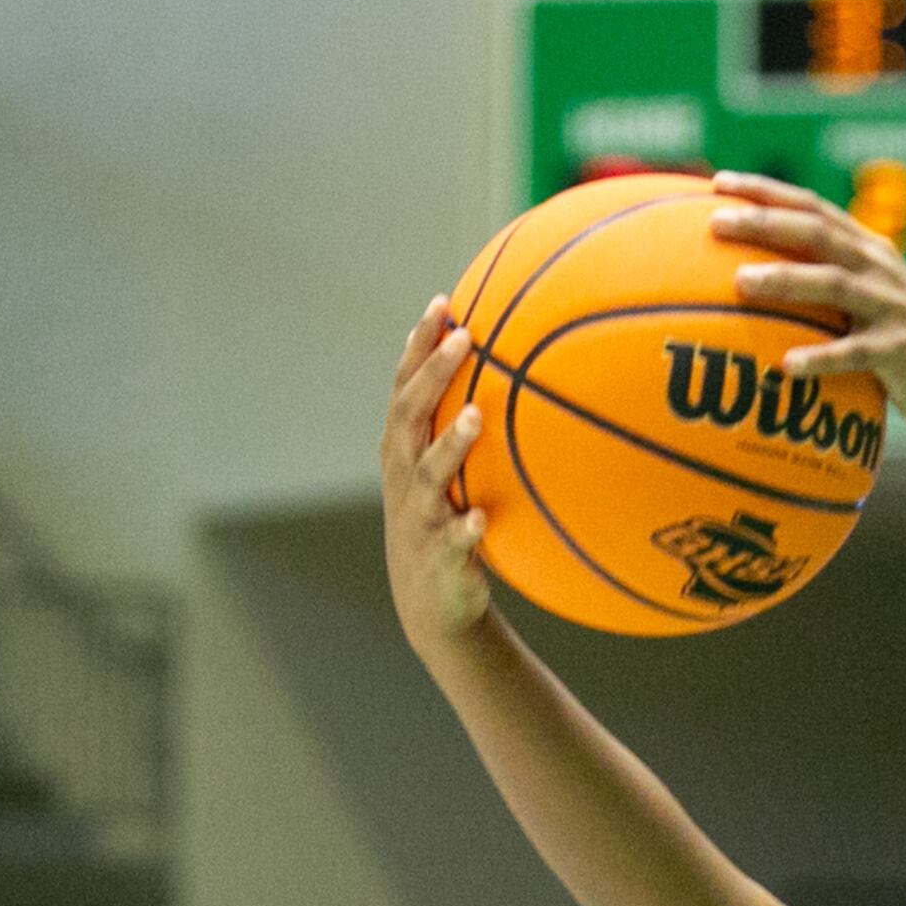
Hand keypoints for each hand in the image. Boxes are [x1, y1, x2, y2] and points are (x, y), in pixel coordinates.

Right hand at [380, 301, 493, 647]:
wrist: (430, 601)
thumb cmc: (443, 520)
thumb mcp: (441, 470)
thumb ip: (456, 422)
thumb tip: (503, 364)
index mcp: (401, 449)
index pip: (404, 386)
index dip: (419, 345)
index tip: (442, 304)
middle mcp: (403, 475)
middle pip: (410, 415)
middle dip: (433, 375)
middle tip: (463, 339)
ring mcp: (419, 515)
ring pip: (430, 474)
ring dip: (451, 445)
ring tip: (476, 417)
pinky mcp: (440, 554)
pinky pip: (453, 539)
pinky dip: (465, 527)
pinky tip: (481, 516)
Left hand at [710, 171, 905, 448]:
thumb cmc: (896, 349)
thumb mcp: (864, 305)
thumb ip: (821, 286)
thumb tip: (742, 284)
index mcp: (866, 250)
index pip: (811, 208)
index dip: (766, 191)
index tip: (717, 183)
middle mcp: (879, 268)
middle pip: (818, 233)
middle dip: (766, 222)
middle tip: (715, 221)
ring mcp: (892, 307)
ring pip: (834, 284)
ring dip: (787, 279)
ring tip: (741, 282)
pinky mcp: (901, 351)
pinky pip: (855, 353)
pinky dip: (822, 357)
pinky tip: (786, 366)